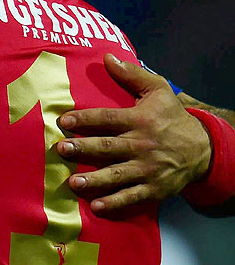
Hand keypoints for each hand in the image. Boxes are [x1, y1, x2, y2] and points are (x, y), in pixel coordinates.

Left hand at [57, 54, 211, 214]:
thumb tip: (108, 58)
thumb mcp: (157, 90)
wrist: (202, 148)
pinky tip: (96, 206)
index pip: (108, 118)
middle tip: (62, 150)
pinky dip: (114, 203)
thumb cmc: (172, 116)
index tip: (63, 121)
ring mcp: (148, 169)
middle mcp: (142, 144)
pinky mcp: (153, 188)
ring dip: (94, 179)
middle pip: (108, 147)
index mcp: (140, 120)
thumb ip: (131, 75)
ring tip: (73, 182)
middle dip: (84, 149)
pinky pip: (132, 197)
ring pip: (117, 174)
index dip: (85, 119)